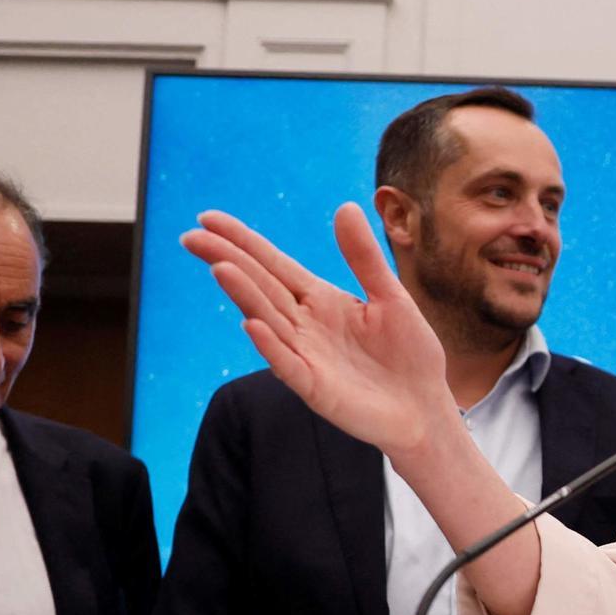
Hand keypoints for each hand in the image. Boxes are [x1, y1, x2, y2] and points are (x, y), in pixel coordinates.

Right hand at [182, 206, 454, 462]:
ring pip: (268, 320)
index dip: (243, 242)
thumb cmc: (409, 354)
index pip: (273, 264)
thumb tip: (345, 206)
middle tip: (190, 237)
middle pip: (260, 286)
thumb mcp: (391, 297)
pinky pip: (288, 364)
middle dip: (227, 260)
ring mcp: (306, 356)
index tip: (208, 219)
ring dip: (245, 295)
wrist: (425, 408)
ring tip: (220, 268)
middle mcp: (305, 325)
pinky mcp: (316, 388)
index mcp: (321, 300)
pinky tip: (251, 324)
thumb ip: (364, 257)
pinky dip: (270, 346)